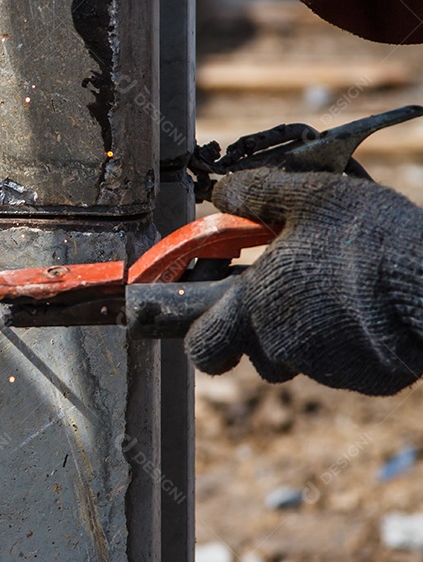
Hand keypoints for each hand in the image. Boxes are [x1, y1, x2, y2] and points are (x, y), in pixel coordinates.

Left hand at [185, 168, 422, 395]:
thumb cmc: (367, 239)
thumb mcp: (306, 196)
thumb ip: (255, 194)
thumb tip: (221, 193)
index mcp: (252, 307)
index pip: (201, 345)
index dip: (201, 333)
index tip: (210, 312)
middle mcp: (280, 345)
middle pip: (252, 352)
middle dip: (258, 330)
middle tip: (283, 294)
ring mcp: (325, 368)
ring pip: (299, 356)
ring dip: (305, 332)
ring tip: (335, 291)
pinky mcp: (365, 379)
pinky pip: (345, 363)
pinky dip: (348, 342)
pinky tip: (370, 308)